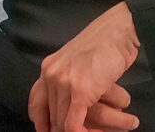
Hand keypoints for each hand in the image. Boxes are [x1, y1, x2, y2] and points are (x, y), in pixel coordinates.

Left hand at [28, 2, 140, 131]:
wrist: (118, 32)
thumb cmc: (103, 44)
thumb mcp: (76, 60)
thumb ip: (67, 77)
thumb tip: (68, 100)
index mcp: (48, 68)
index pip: (36, 102)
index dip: (40, 122)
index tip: (47, 131)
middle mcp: (51, 75)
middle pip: (50, 114)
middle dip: (60, 129)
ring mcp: (64, 83)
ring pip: (61, 122)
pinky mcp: (80, 92)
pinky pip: (73, 125)